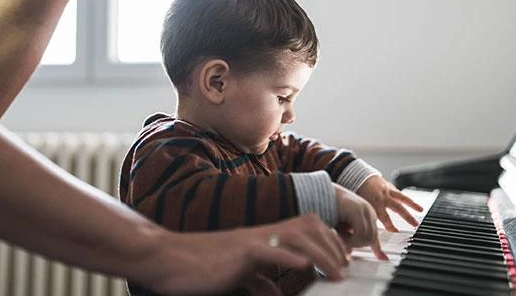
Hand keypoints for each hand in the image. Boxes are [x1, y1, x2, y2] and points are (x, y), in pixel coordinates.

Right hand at [142, 214, 347, 294]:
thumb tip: (275, 293)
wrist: (169, 258)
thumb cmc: (202, 267)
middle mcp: (262, 234)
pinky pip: (267, 251)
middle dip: (333, 246)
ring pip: (296, 234)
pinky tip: (304, 265)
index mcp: (263, 238)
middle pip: (309, 227)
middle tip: (346, 269)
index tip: (343, 261)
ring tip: (336, 273)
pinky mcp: (238, 253)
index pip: (306, 230)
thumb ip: (259, 281)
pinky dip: (288, 257)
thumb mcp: (240, 275)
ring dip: (321, 252)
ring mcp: (251, 241)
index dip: (328, 242)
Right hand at [333, 183, 387, 260]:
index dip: (378, 249)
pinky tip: (341, 234)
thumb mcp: (339, 228)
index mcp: (367, 214)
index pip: (374, 235)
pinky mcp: (358, 210)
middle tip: (344, 241)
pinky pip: (360, 234)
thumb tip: (350, 252)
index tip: (383, 258)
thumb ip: (346, 239)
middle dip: (358, 244)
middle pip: (371, 238)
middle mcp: (369, 211)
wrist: (318, 193)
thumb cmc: (326, 210)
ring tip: (341, 235)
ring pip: (367, 238)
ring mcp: (365, 209)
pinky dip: (350, 239)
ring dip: (352, 242)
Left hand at [356, 175, 423, 231]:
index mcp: (375, 203)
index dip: (391, 226)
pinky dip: (403, 197)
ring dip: (412, 204)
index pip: (385, 218)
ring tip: (421, 210)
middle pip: (398, 208)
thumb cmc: (354, 190)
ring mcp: (387, 190)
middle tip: (415, 224)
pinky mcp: (387, 185)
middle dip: (408, 217)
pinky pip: (397, 192)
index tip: (396, 232)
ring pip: (402, 197)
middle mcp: (383, 197)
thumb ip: (365, 216)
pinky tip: (409, 202)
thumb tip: (366, 228)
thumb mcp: (358, 205)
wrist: (354, 173)